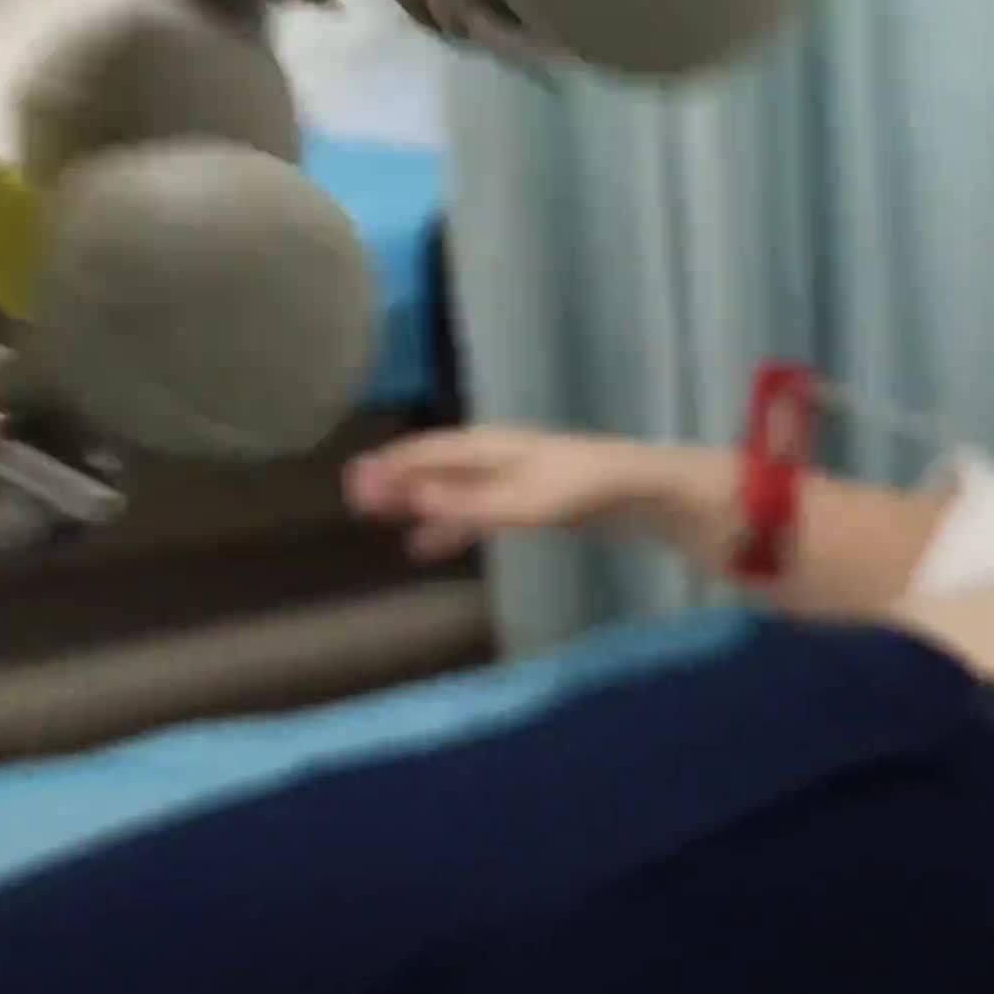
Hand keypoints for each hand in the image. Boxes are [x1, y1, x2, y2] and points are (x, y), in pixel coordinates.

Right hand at [344, 425, 657, 560]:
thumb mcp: (520, 503)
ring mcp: (510, 477)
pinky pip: (471, 509)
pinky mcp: (526, 500)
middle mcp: (494, 456)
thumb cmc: (581, 491)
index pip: (428, 453)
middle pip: (434, 466)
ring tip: (378, 518)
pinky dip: (445, 524)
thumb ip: (466, 504)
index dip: (391, 466)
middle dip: (396, 480)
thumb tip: (409, 498)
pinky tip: (426, 546)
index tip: (353, 478)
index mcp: (488, 447)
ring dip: (416, 502)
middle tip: (353, 495)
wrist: (641, 492)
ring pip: (450, 488)